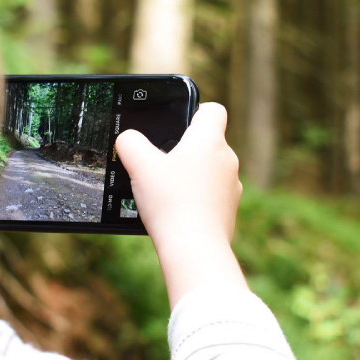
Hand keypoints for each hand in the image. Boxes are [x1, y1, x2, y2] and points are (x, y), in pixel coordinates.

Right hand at [115, 103, 246, 305]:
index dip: (195, 111)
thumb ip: (130, 143)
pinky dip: (196, 201)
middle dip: (186, 150)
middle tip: (161, 164)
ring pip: (210, 172)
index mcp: (209, 141)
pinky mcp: (229, 212)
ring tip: (166, 192)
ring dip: (191, 177)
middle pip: (208, 143)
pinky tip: (176, 213)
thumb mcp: (139, 165)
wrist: (194, 249)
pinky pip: (211, 198)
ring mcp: (231, 188)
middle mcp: (227, 161)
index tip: (178, 124)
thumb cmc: (170, 202)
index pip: (212, 110)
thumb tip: (127, 139)